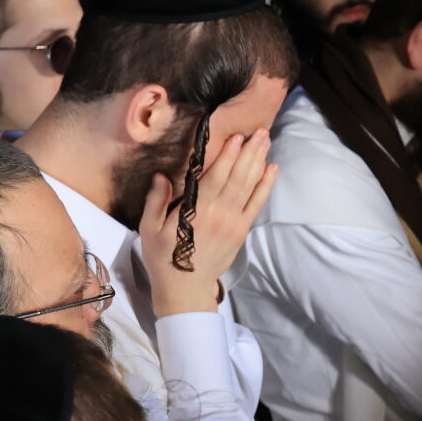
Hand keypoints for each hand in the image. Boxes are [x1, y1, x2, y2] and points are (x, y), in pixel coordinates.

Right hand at [140, 129, 277, 316]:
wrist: (185, 290)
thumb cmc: (163, 258)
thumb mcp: (149, 230)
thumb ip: (156, 201)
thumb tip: (160, 176)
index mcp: (195, 212)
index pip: (214, 178)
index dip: (227, 156)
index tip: (236, 137)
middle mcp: (218, 215)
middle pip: (237, 177)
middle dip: (249, 152)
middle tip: (260, 131)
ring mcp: (232, 223)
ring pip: (249, 187)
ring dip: (259, 162)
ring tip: (267, 141)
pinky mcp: (241, 231)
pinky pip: (256, 204)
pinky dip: (265, 186)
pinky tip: (272, 169)